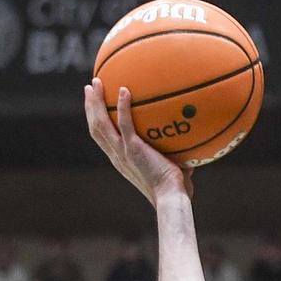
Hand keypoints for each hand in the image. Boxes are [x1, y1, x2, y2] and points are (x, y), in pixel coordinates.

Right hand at [84, 78, 192, 206]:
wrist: (170, 197)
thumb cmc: (174, 188)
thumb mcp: (171, 167)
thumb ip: (174, 154)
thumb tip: (190, 143)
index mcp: (120, 160)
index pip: (102, 138)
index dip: (95, 120)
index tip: (94, 105)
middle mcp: (116, 156)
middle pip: (95, 127)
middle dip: (90, 106)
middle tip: (90, 88)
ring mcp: (122, 152)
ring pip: (101, 124)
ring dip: (97, 102)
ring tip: (97, 83)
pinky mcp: (132, 149)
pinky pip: (125, 123)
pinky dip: (123, 106)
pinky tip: (125, 90)